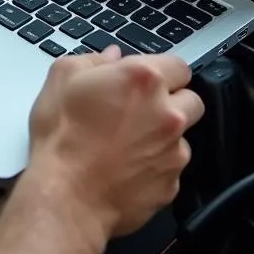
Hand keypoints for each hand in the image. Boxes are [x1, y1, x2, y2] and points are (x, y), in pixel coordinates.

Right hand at [26, 47, 203, 237]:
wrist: (66, 196)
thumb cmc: (61, 137)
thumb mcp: (61, 79)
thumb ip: (92, 60)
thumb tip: (111, 57)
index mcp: (143, 79)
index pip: (178, 65)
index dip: (160, 71)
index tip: (143, 81)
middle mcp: (167, 113)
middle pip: (192, 100)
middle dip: (172, 102)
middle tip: (140, 109)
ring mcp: (173, 152)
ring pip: (182, 137)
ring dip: (163, 136)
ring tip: (127, 142)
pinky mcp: (171, 185)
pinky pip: (170, 169)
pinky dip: (154, 167)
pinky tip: (125, 168)